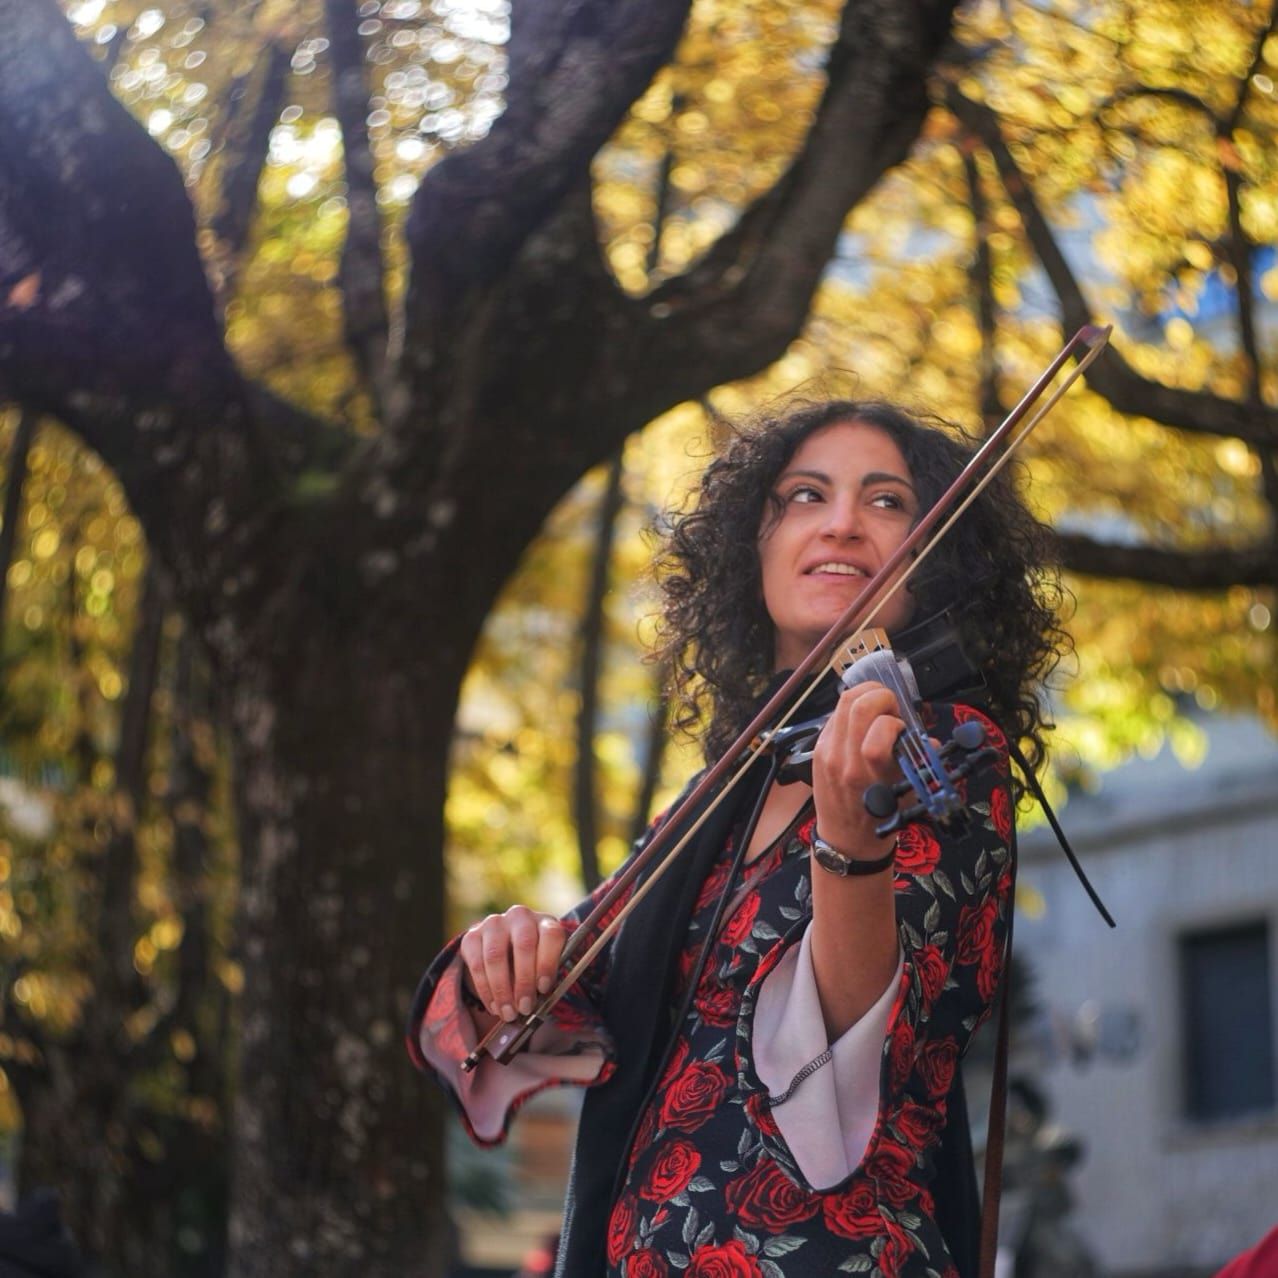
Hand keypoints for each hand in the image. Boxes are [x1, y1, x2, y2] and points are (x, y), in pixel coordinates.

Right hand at [459, 906, 566, 1022]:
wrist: (506, 946)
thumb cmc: (533, 961)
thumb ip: (544, 979)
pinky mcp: (472, 936)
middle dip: (523, 981)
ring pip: (495, 955)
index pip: (550, 935)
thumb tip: (536, 1005)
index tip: (543, 988)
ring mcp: (494, 923)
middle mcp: (520, 917)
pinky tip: (493, 1006)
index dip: (547, 962)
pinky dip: (485, 990)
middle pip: (523, 945)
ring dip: (502, 989)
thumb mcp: (545, 965)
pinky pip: (476, 964)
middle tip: (524, 1008)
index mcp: (544, 922)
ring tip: (508, 1012)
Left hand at [810, 681, 904, 856]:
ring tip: (878, 707)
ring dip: (865, 695)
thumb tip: (928, 739)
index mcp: (870, 773)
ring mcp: (827, 752)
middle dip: (881, 694)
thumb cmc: (881, 818)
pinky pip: (834, 716)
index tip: (902, 729)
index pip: (882, 727)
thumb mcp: (907, 794)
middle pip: (856, 703)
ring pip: (842, 702)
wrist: (846, 841)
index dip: (897, 720)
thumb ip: (918, 762)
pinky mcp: (817, 749)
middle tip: (891, 708)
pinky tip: (861, 721)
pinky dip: (850, 710)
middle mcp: (844, 759)